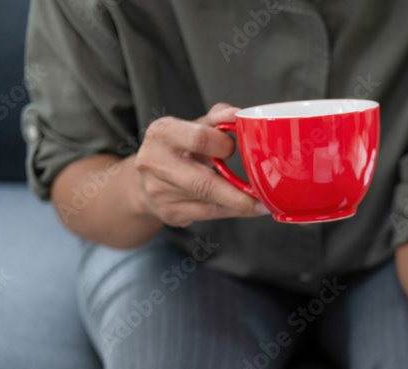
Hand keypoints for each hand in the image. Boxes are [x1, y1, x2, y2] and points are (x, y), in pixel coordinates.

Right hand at [130, 103, 266, 225]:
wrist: (144, 182)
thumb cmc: (176, 150)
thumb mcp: (191, 127)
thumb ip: (216, 119)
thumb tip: (240, 114)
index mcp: (162, 133)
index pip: (199, 138)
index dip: (224, 144)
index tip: (235, 148)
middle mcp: (155, 163)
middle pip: (203, 183)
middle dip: (237, 193)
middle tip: (263, 197)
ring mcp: (160, 192)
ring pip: (210, 203)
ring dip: (240, 205)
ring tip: (262, 204)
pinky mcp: (169, 213)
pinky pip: (208, 215)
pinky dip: (231, 211)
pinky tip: (245, 209)